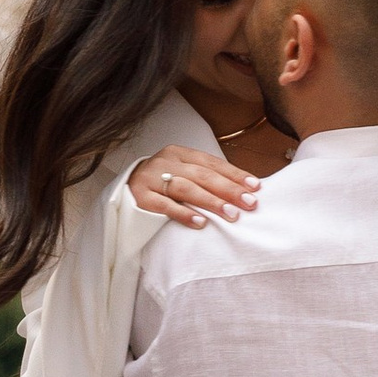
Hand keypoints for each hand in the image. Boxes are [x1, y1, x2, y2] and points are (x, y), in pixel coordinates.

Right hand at [127, 146, 258, 228]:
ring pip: (185, 188)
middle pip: (201, 175)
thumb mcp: (182, 173)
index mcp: (179, 153)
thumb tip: (244, 188)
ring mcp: (151, 179)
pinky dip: (184, 214)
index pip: (211, 163)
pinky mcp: (140, 198)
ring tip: (231, 214)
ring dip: (211, 202)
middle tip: (248, 203)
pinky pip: (164, 206)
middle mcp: (165, 162)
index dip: (234, 174)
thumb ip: (206, 177)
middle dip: (228, 189)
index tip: (255, 187)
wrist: (123, 191)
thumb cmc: (161, 184)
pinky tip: (201, 223)